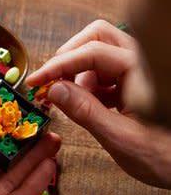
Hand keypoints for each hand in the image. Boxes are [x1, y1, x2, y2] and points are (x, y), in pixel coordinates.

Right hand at [26, 19, 170, 187]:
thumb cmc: (166, 157)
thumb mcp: (120, 138)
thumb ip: (85, 111)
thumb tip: (54, 90)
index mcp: (142, 71)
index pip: (91, 53)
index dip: (58, 66)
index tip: (35, 82)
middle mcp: (142, 62)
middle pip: (96, 37)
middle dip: (69, 57)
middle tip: (52, 83)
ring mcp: (140, 69)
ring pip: (99, 51)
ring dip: (79, 73)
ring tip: (76, 103)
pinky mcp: (136, 80)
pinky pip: (106, 70)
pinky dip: (90, 84)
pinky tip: (92, 107)